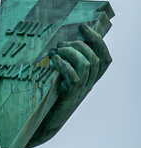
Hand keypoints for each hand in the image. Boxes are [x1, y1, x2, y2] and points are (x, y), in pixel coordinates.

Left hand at [29, 23, 110, 145]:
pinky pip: (74, 77)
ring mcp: (80, 92)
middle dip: (80, 44)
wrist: (42, 121)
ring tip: (56, 51)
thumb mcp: (61, 75)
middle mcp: (88, 85)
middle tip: (62, 44)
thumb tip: (63, 41)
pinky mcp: (69, 97)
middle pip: (96, 59)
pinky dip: (64, 64)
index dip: (98, 41)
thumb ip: (66, 61)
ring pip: (87, 65)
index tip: (84, 27)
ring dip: (71, 52)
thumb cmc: (49, 94)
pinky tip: (53, 60)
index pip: (106, 59)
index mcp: (89, 78)